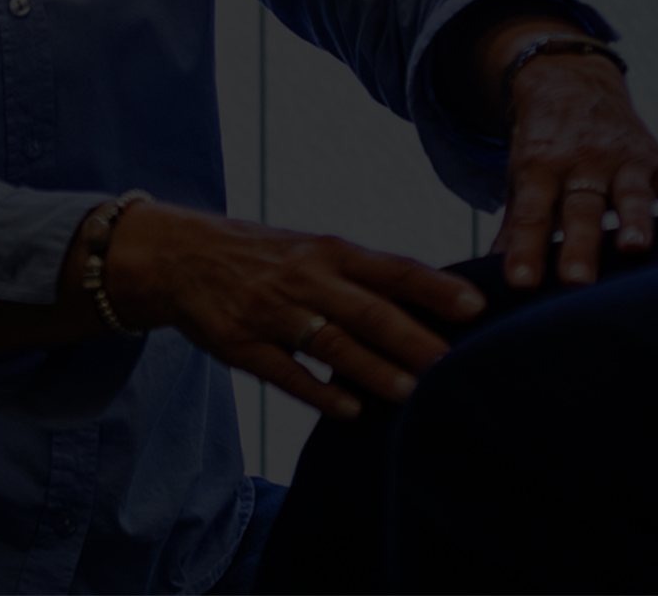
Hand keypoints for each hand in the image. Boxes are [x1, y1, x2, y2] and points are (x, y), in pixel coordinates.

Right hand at [107, 203, 485, 417]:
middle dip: (414, 338)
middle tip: (455, 363)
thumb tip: (435, 300)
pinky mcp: (242, 345)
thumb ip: (366, 274)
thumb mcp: (315, 249)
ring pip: (331, 342)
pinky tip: (351, 409)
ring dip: (374, 369)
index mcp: (330, 251)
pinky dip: (320, 391)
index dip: (435, 288)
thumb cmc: (266, 256)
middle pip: (369, 310)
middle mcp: (305, 278)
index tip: (476, 305)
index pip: (394, 269)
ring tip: (413, 392)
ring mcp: (272, 312)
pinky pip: (286, 372)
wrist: (180, 256)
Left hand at [492, 50, 657, 288]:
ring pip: (630, 195)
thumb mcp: (520, 178)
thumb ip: (512, 229)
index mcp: (539, 169)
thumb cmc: (542, 145)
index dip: (526, 249)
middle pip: (581, 211)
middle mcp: (581, 164)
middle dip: (581, 246)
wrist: (570, 80)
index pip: (530, 215)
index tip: (521, 284)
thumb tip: (485, 280)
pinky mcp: (653, 156)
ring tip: (638, 248)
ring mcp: (621, 160)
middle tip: (577, 283)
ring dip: (635, 221)